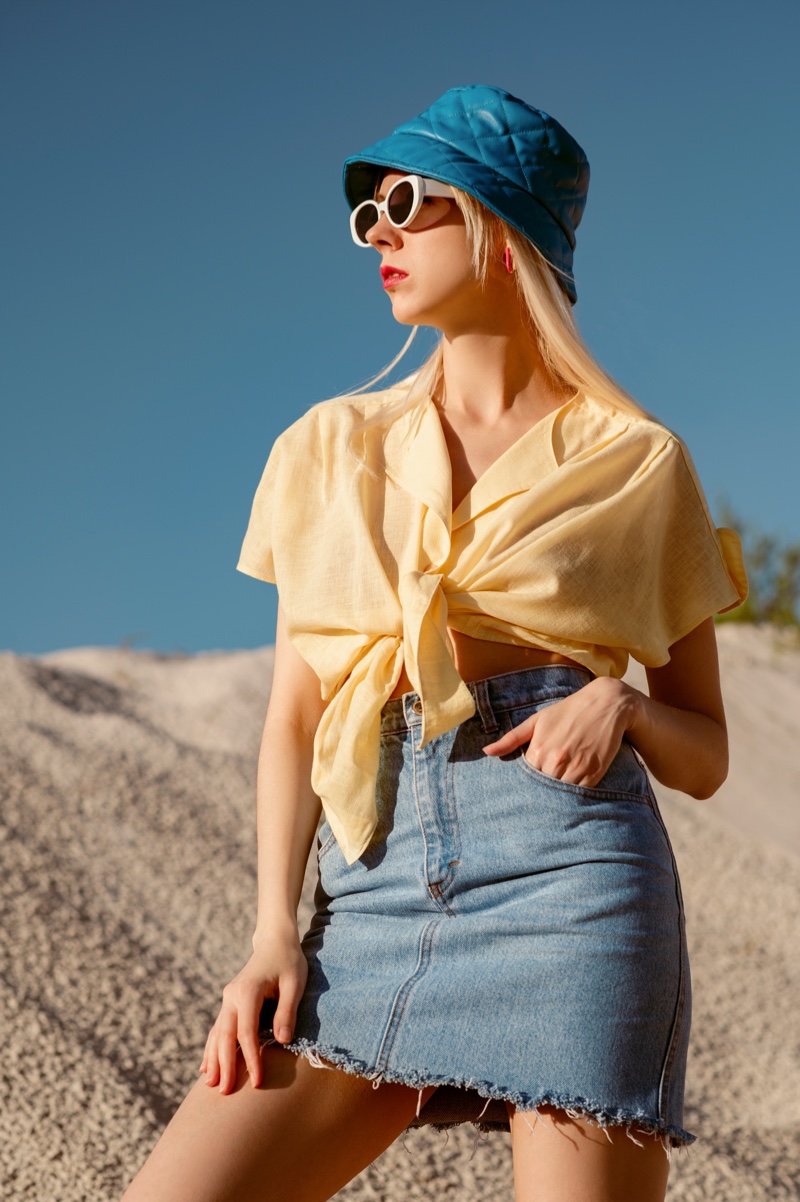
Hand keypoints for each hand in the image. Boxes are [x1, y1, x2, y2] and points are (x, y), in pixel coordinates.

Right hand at [199, 928, 307, 1093]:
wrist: (274, 943)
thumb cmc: (289, 962)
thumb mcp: (295, 983)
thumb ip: (287, 1011)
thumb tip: (282, 1040)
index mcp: (247, 991)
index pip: (247, 1032)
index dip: (251, 1059)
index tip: (256, 1082)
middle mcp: (232, 997)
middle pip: (225, 1036)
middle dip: (224, 1065)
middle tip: (224, 1093)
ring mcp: (227, 1000)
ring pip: (217, 1034)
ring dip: (213, 1059)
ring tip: (210, 1086)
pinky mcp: (229, 1003)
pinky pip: (217, 1029)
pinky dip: (211, 1049)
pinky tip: (205, 1068)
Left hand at [482, 676, 638, 787]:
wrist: (606, 704)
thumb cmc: (568, 712)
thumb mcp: (537, 720)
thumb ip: (511, 739)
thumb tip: (487, 752)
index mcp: (538, 748)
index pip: (526, 776)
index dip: (527, 779)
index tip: (529, 779)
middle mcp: (556, 760)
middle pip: (542, 787)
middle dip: (542, 787)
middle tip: (544, 785)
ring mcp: (577, 767)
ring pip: (560, 793)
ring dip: (558, 793)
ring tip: (557, 786)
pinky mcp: (595, 773)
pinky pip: (580, 793)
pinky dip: (575, 793)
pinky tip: (573, 786)